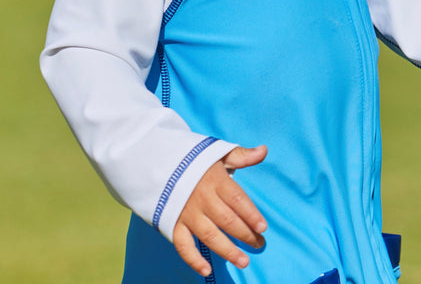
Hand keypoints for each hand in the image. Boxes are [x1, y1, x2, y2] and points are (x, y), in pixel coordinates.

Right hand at [173, 145, 267, 276]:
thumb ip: (241, 155)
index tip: (263, 227)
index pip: (238, 200)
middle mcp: (202, 198)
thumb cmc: (194, 159)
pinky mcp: (173, 223)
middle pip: (227, 220)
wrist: (157, 160)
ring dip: (227, 251)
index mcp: (215, 180)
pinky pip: (183, 245)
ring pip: (210, 236)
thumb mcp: (218, 152)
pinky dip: (193, 260)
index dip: (251, 214)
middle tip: (259, 244)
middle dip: (245, 234)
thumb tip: (264, 150)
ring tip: (243, 261)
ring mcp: (187, 212)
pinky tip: (206, 270)